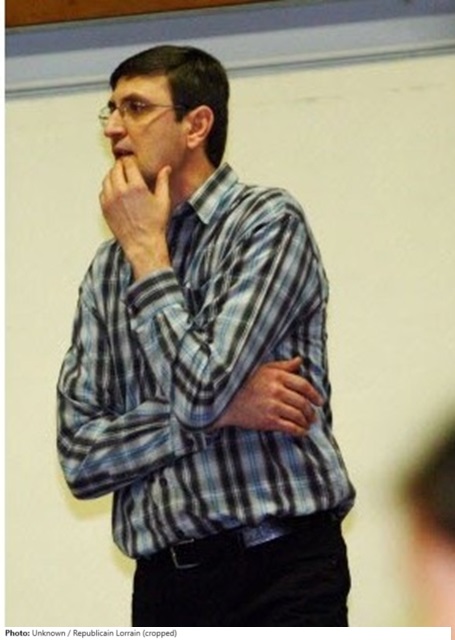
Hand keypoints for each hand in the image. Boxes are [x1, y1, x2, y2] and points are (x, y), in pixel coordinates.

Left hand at [99, 157, 171, 278]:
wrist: (142, 244)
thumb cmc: (154, 224)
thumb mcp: (163, 201)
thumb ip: (163, 182)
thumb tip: (166, 168)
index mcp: (136, 187)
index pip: (128, 164)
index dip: (130, 160)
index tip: (133, 162)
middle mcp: (121, 191)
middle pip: (115, 169)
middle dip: (121, 166)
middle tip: (126, 168)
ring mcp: (110, 200)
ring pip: (106, 179)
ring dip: (113, 175)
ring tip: (120, 178)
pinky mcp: (104, 208)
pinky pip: (102, 191)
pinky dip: (108, 188)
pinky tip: (116, 191)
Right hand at [215, 357, 322, 436]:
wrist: (224, 400)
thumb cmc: (245, 382)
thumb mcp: (264, 369)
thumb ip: (283, 366)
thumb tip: (299, 360)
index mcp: (277, 376)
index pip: (303, 385)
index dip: (314, 394)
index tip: (319, 401)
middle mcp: (276, 390)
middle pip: (303, 402)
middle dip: (311, 411)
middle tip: (313, 416)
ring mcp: (272, 406)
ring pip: (298, 415)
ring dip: (306, 422)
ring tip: (308, 424)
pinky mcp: (268, 420)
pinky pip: (290, 427)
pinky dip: (299, 431)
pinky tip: (301, 432)